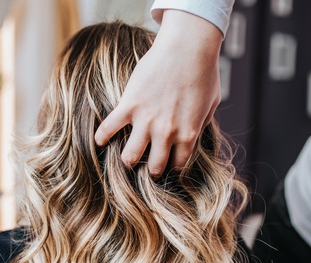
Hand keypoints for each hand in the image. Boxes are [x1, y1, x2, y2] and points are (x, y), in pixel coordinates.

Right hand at [94, 10, 223, 176]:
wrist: (188, 46)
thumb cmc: (204, 72)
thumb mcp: (211, 104)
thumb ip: (201, 124)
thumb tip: (193, 137)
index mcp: (189, 134)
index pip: (178, 165)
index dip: (172, 166)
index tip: (167, 163)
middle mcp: (167, 132)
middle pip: (154, 167)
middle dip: (151, 169)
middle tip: (147, 165)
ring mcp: (146, 120)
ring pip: (130, 156)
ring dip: (128, 160)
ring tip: (127, 158)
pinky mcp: (129, 105)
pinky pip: (109, 128)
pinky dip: (102, 137)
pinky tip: (99, 141)